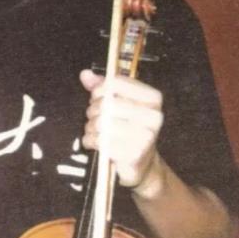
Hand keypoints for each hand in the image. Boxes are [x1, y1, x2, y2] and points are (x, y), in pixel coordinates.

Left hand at [80, 69, 163, 190]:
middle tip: (92, 116)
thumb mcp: (119, 103)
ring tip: (93, 130)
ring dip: (90, 127)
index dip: (99, 89)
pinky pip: (101, 141)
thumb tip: (85, 74)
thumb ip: (102, 87)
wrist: (142, 163)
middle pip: (107, 104)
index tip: (97, 97)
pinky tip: (95, 142)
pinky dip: (91, 141)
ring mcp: (145, 136)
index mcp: (153, 98)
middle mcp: (154, 116)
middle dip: (93, 110)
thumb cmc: (128, 128)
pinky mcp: (134, 154)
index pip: (116, 83)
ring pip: (102, 123)